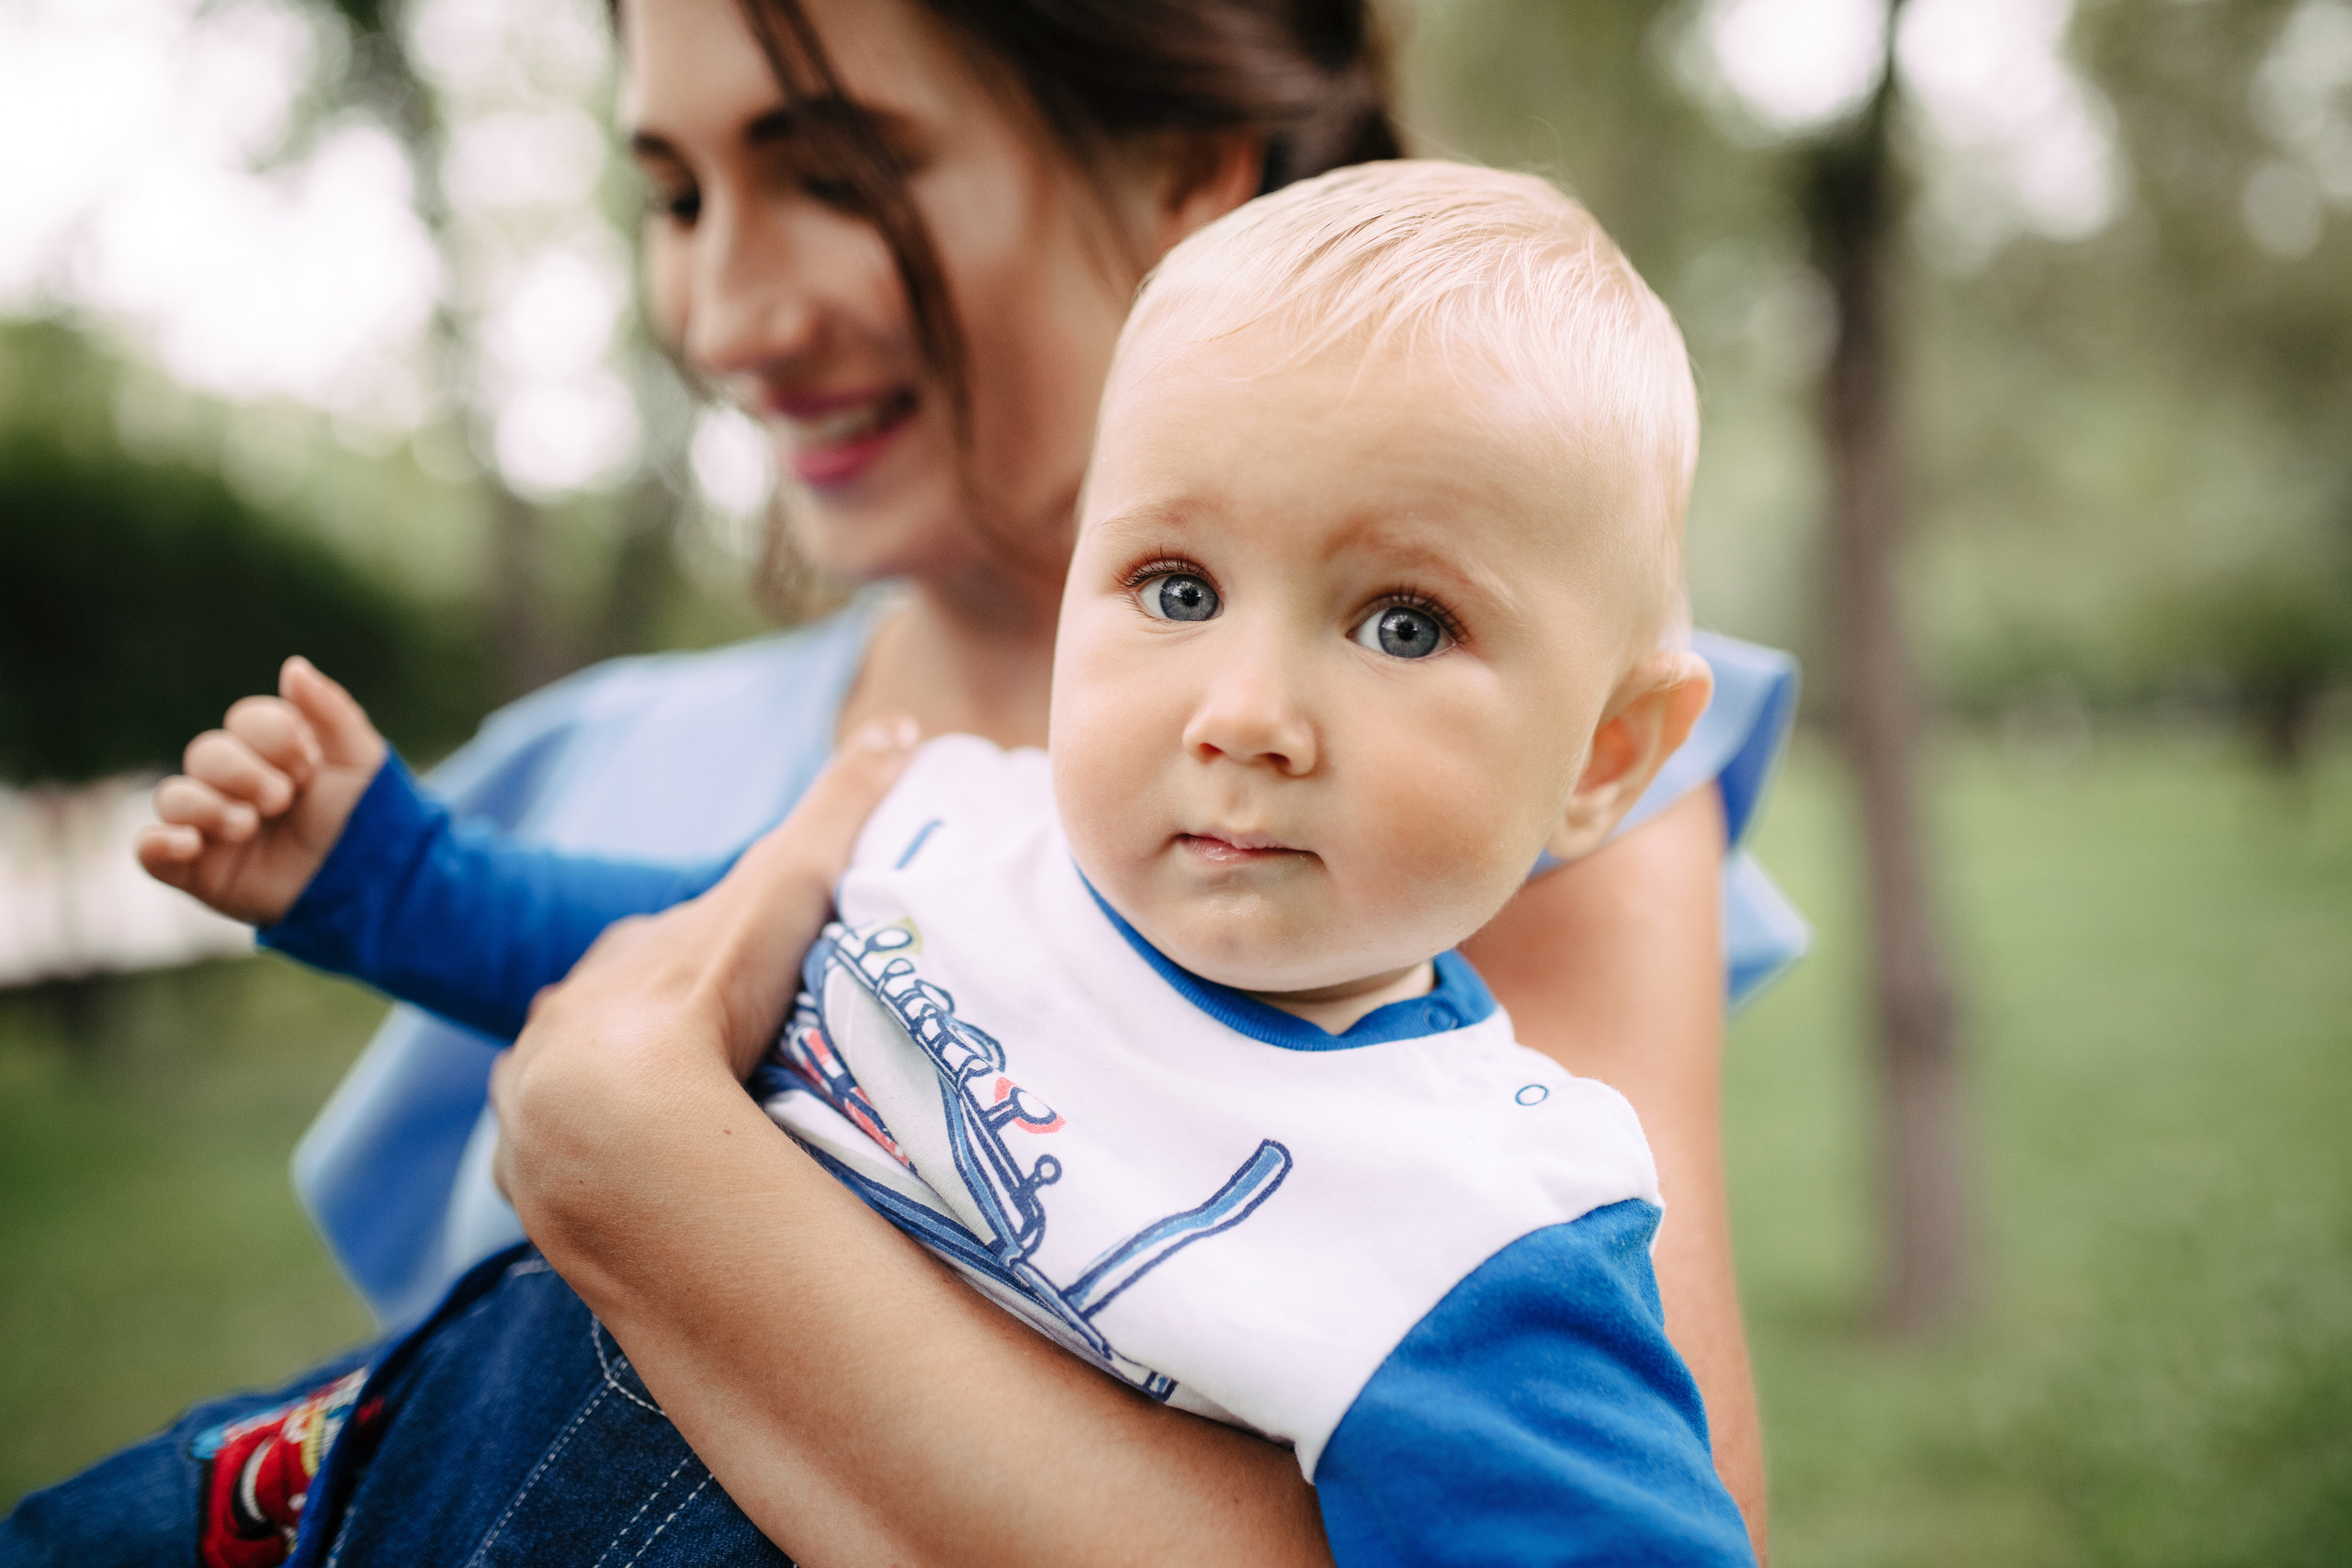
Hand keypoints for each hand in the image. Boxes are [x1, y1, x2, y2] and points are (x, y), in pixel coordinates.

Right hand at [134, 656, 388, 925]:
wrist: (370, 887)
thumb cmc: (366, 820)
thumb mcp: (360, 760)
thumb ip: (330, 711)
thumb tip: (293, 666)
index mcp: (272, 750)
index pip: (248, 720)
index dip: (275, 737)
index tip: (310, 765)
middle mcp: (235, 782)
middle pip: (207, 753)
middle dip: (244, 772)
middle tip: (283, 798)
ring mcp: (210, 824)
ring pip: (175, 796)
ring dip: (208, 806)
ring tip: (248, 825)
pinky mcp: (195, 868)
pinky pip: (149, 849)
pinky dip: (159, 842)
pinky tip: (189, 843)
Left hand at [490, 717, 918, 1210]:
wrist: (619, 1114)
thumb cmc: (709, 987)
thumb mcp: (789, 884)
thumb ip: (840, 806)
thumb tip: (906, 725)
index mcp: (626, 954)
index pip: (668, 944)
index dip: (708, 954)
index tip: (748, 979)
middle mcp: (568, 1013)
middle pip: (619, 1013)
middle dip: (659, 1030)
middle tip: (724, 1067)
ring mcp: (538, 1092)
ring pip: (581, 1087)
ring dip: (621, 1104)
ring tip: (684, 1138)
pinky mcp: (528, 1166)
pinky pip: (556, 1162)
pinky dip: (589, 1167)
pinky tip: (631, 1186)